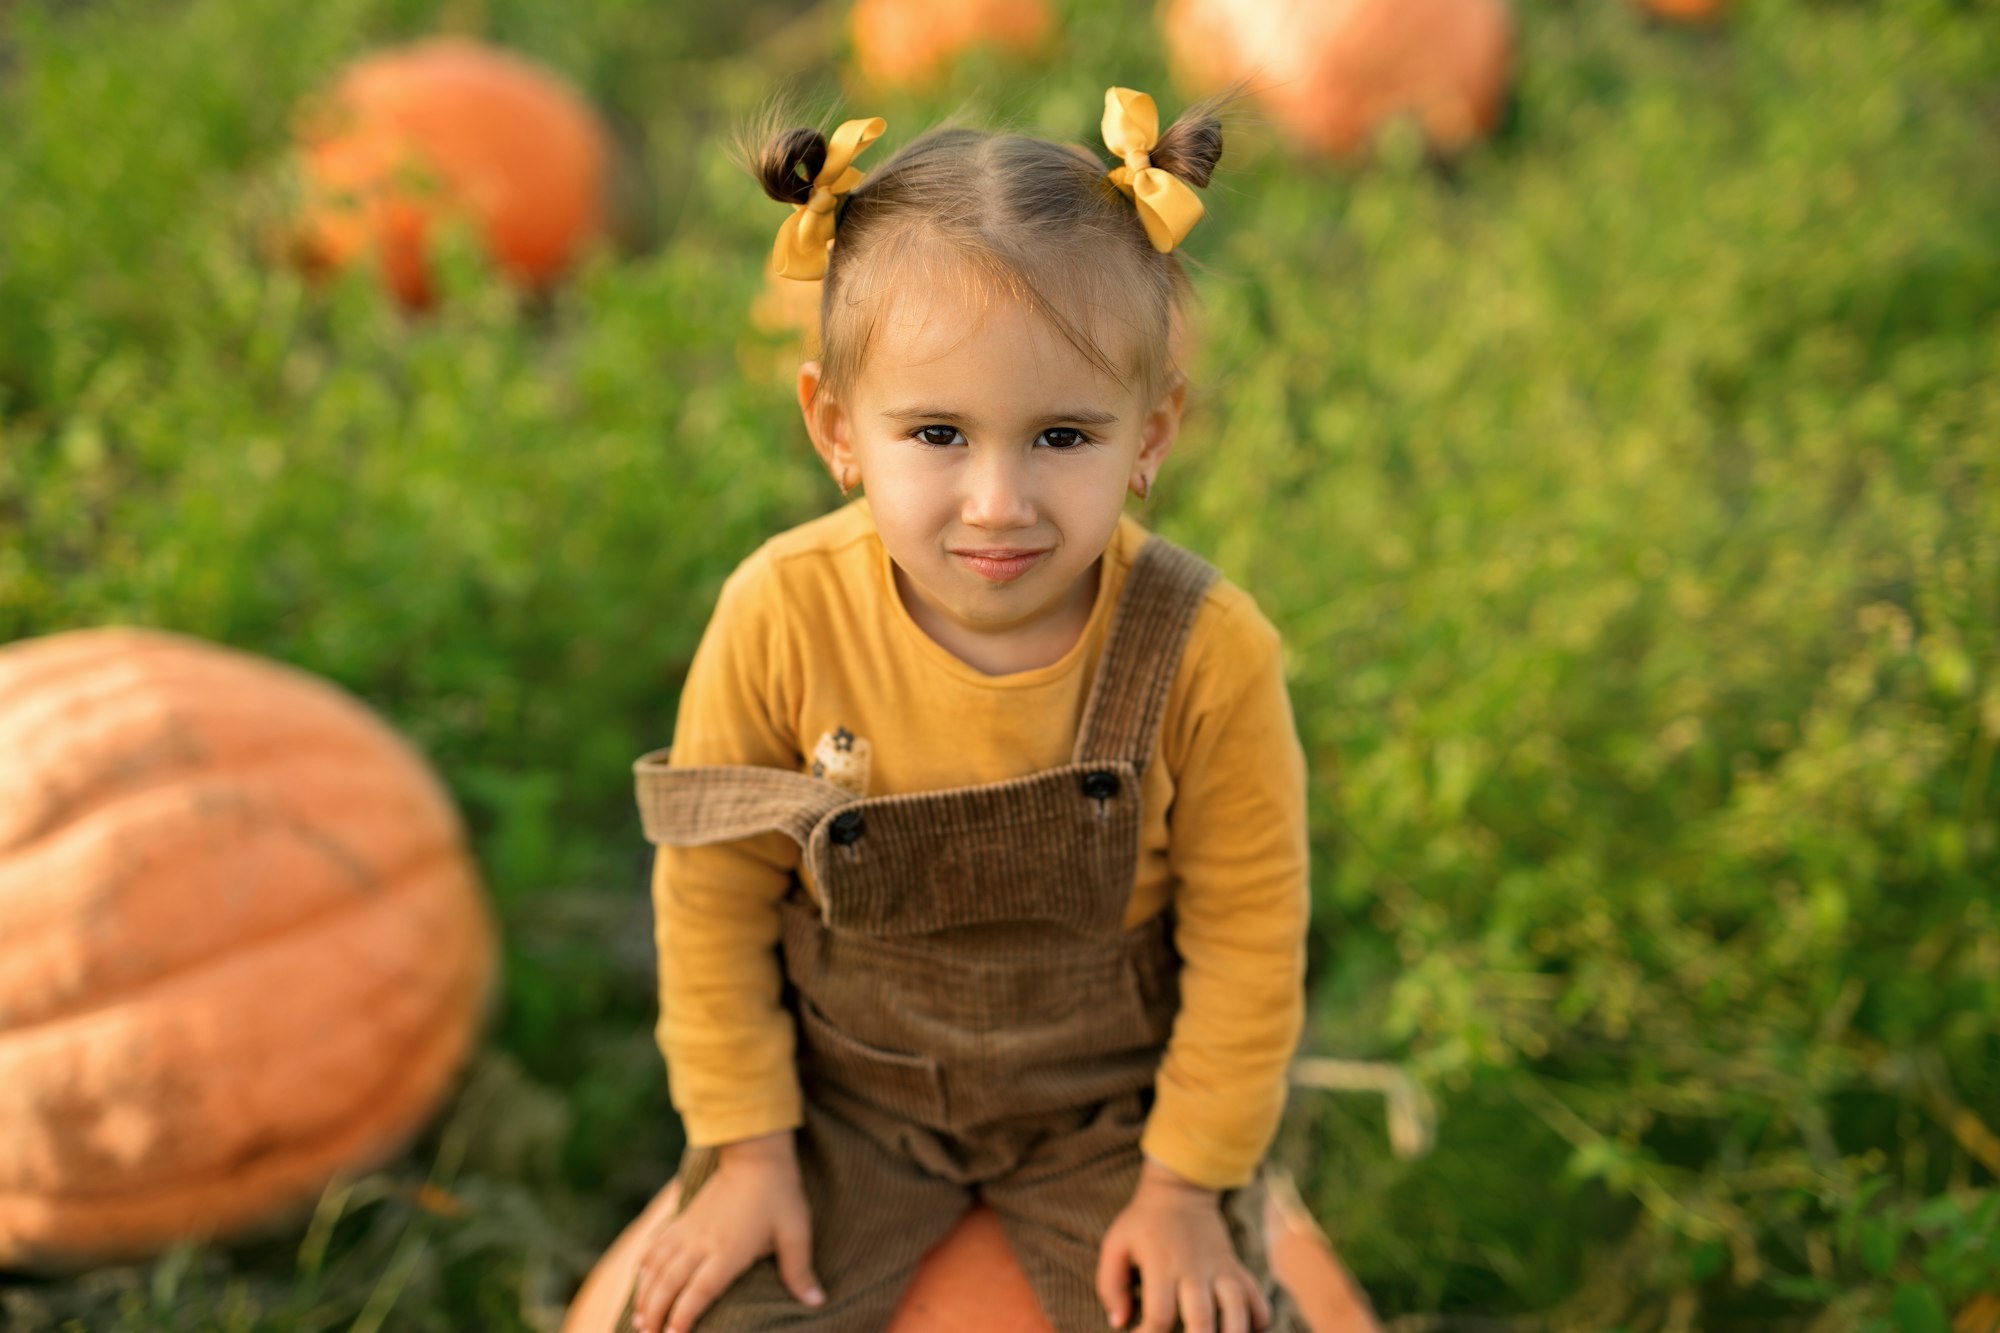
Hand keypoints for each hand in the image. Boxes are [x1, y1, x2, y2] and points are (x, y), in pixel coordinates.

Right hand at [629, 1131, 824, 1332]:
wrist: (755, 1154)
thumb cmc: (779, 1195)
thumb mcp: (796, 1233)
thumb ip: (799, 1271)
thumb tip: (817, 1302)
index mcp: (729, 1250)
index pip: (699, 1291)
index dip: (683, 1316)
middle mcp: (702, 1243)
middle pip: (668, 1284)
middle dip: (655, 1314)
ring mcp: (688, 1230)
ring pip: (656, 1267)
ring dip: (644, 1295)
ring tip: (639, 1321)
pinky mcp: (683, 1218)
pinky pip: (656, 1245)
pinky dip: (644, 1266)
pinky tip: (640, 1281)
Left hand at [1095, 1159, 1273, 1332]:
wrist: (1181, 1191)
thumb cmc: (1143, 1224)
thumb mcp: (1115, 1246)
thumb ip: (1111, 1285)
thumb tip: (1119, 1322)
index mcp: (1162, 1266)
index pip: (1160, 1316)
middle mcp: (1194, 1270)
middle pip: (1202, 1320)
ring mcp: (1220, 1270)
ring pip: (1236, 1309)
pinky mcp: (1237, 1269)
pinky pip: (1257, 1298)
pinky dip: (1258, 1320)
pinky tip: (1247, 1330)